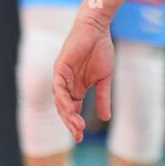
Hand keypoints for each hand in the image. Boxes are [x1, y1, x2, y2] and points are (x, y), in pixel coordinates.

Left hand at [52, 13, 114, 143]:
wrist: (97, 29)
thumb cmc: (100, 49)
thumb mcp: (104, 78)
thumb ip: (103, 97)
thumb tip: (106, 118)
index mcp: (76, 87)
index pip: (73, 110)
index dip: (76, 123)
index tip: (82, 136)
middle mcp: (67, 84)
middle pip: (65, 109)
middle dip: (71, 123)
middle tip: (79, 135)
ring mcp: (62, 77)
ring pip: (60, 101)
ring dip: (67, 114)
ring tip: (76, 126)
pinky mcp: (59, 68)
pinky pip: (58, 88)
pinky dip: (63, 99)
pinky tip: (70, 109)